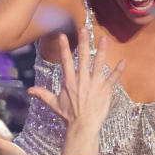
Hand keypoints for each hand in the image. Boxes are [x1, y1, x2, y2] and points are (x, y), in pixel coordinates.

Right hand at [28, 33, 125, 154]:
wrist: (82, 126)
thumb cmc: (68, 116)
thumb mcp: (54, 104)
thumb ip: (42, 94)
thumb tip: (29, 90)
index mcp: (69, 81)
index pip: (65, 60)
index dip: (64, 47)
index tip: (63, 35)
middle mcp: (82, 79)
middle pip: (83, 57)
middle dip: (83, 42)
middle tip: (84, 28)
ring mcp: (94, 84)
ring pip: (98, 63)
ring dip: (102, 50)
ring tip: (104, 38)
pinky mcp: (105, 90)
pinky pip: (113, 78)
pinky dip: (119, 70)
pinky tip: (125, 61)